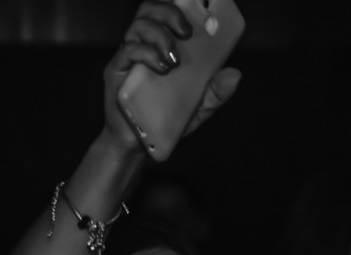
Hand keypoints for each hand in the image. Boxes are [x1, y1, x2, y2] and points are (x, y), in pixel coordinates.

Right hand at [101, 1, 241, 153]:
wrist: (138, 144)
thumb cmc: (167, 120)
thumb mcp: (200, 108)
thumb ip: (217, 92)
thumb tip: (235, 74)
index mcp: (165, 43)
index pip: (169, 10)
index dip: (181, 3)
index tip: (201, 10)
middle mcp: (145, 43)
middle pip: (151, 9)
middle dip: (170, 12)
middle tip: (187, 32)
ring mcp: (129, 55)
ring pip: (139, 25)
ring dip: (160, 35)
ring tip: (174, 60)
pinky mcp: (116, 70)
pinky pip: (127, 50)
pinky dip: (146, 53)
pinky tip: (161, 68)